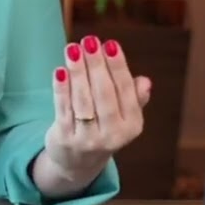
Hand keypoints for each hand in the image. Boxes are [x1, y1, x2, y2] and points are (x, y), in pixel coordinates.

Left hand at [42, 35, 152, 183]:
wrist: (78, 163)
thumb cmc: (103, 128)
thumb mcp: (123, 117)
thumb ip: (133, 98)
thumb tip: (145, 82)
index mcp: (132, 125)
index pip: (126, 91)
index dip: (118, 67)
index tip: (110, 44)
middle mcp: (113, 135)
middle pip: (104, 94)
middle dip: (96, 65)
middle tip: (89, 41)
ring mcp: (88, 139)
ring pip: (83, 100)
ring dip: (78, 72)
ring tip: (72, 49)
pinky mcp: (66, 139)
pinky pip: (63, 109)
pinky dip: (61, 89)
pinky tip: (60, 71)